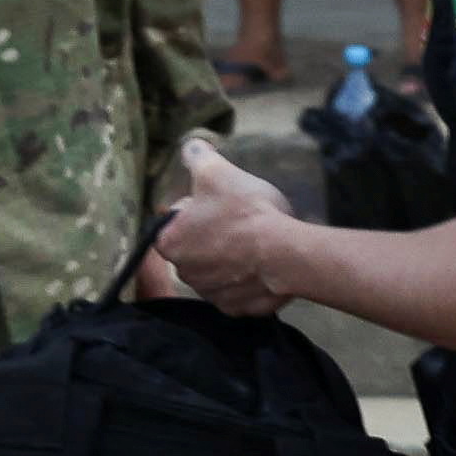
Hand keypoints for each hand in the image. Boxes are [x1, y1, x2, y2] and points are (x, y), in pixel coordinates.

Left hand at [155, 137, 299, 314]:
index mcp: (170, 242)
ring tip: (253, 243)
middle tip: (237, 221)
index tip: (215, 205)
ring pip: (214, 271)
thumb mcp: (219, 172)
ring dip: (227, 260)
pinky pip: (236, 291)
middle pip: (193, 249)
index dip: (193, 212)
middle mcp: (183, 272)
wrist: (285, 254)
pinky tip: (260, 265)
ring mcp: (210, 294)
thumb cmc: (246, 212)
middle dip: (210, 237)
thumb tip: (190, 146)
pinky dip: (245, 281)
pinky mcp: (236, 309)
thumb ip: (198, 157)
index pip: (172, 225)